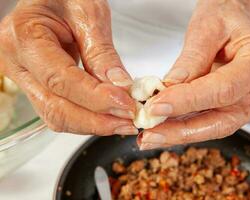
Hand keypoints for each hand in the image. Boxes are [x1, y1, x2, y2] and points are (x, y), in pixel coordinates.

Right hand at [0, 0, 137, 134]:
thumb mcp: (88, 13)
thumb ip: (101, 52)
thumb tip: (119, 86)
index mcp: (24, 37)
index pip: (60, 79)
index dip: (95, 98)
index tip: (126, 104)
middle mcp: (18, 63)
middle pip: (55, 107)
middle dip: (97, 120)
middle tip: (129, 121)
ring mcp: (25, 78)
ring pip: (57, 115)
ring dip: (94, 124)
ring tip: (123, 122)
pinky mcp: (39, 86)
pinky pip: (61, 110)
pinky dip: (88, 117)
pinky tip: (109, 116)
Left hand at [138, 0, 249, 149]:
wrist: (238, 21)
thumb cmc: (227, 17)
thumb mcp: (207, 28)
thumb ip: (191, 60)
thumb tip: (168, 88)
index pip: (224, 89)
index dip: (189, 101)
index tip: (157, 105)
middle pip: (222, 120)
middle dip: (181, 130)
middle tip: (150, 134)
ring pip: (215, 126)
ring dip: (180, 133)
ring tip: (151, 135)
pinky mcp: (240, 107)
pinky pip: (212, 121)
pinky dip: (185, 126)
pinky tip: (164, 127)